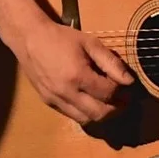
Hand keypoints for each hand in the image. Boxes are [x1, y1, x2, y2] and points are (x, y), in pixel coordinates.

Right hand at [10, 19, 134, 124]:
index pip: (108, 93)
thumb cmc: (61, 37)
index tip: (126, 85)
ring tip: (108, 103)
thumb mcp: (89, 43)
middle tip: (123, 100)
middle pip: (99, 114)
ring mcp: (55, 100)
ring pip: (85, 120)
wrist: (29, 38)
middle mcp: (66, 92)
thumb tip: (129, 80)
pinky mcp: (48, 102)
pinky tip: (89, 101)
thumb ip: (111, 62)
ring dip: (101, 115)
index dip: (122, 91)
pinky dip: (84, 112)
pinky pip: (71, 115)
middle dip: (116, 109)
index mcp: (78, 76)